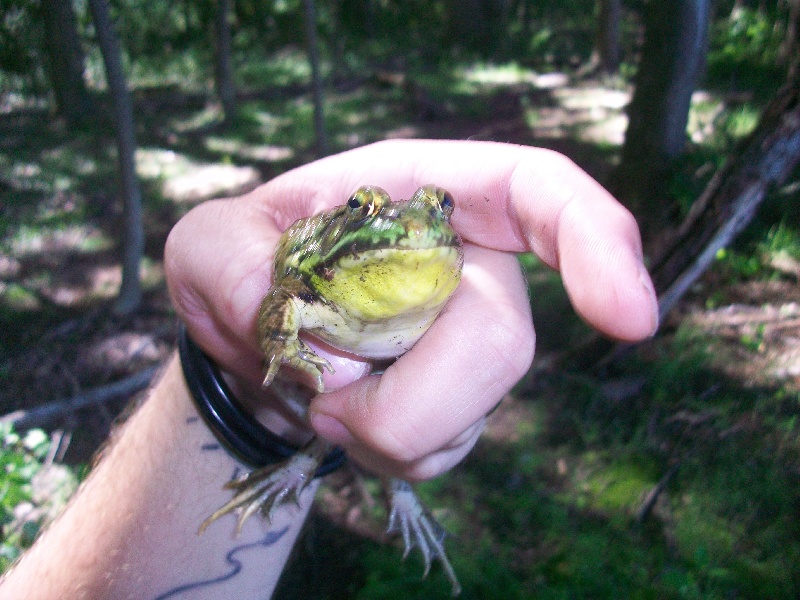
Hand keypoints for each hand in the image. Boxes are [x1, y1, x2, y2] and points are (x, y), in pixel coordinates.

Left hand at [165, 139, 657, 480]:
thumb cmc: (245, 274)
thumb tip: (292, 318)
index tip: (629, 321)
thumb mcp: (203, 248)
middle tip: (321, 396)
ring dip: (382, 424)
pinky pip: (445, 448)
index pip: (537, 192)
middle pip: (502, 332)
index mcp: (424, 195)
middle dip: (413, 391)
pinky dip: (384, 451)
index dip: (596, 240)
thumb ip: (225, 260)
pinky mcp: (462, 401)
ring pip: (473, 404)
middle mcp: (465, 262)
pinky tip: (345, 421)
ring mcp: (469, 338)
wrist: (257, 348)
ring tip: (317, 398)